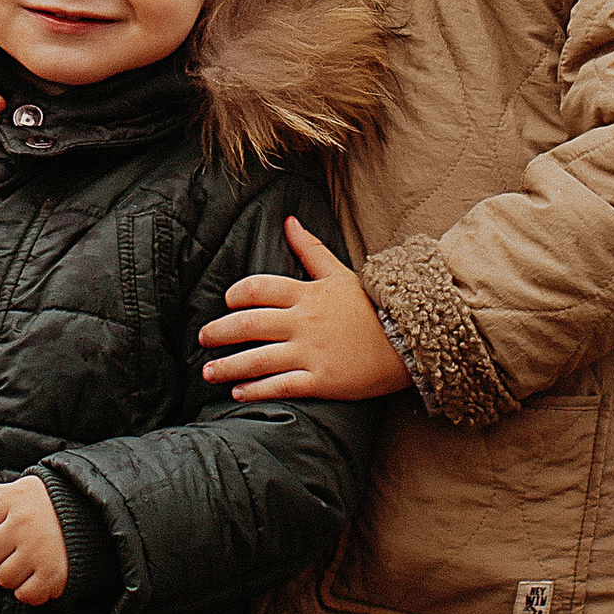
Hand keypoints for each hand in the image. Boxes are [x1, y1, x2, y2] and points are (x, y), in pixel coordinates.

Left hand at [0, 473, 68, 604]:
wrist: (90, 516)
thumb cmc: (41, 506)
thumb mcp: (12, 493)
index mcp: (13, 499)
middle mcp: (25, 524)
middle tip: (16, 543)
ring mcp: (39, 550)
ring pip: (2, 578)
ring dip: (14, 573)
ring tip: (31, 557)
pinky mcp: (53, 575)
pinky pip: (24, 595)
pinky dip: (31, 589)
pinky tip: (40, 572)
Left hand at [197, 215, 411, 403]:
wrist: (410, 339)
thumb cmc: (372, 306)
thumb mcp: (340, 272)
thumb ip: (310, 248)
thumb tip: (288, 220)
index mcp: (306, 294)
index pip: (258, 288)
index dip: (236, 295)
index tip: (227, 302)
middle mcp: (303, 322)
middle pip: (249, 324)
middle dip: (220, 332)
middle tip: (202, 338)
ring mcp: (311, 352)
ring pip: (258, 358)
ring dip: (228, 366)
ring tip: (208, 372)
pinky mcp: (322, 380)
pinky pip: (280, 386)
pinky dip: (256, 390)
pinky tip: (239, 393)